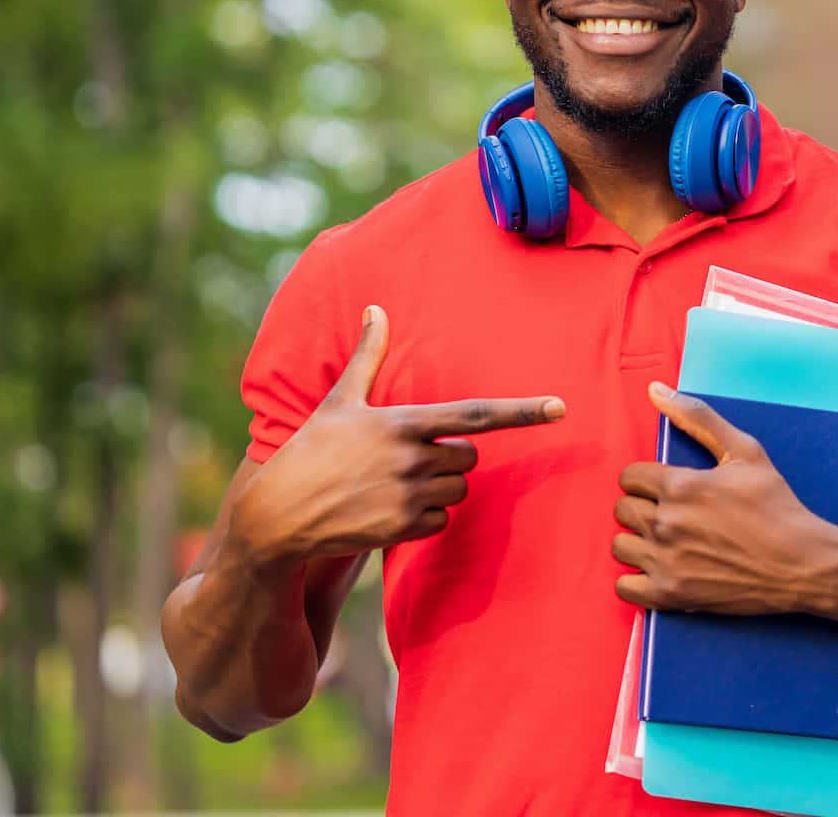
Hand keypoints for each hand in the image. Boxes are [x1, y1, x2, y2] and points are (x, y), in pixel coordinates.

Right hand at [231, 305, 565, 566]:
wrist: (278, 514)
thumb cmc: (311, 450)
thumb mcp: (340, 401)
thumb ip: (368, 356)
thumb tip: (374, 309)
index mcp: (404, 421)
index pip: (477, 414)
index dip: (522, 411)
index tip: (559, 408)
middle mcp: (412, 458)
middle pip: (471, 457)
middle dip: (450, 458)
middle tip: (407, 458)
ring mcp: (409, 495)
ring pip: (459, 489)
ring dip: (438, 487)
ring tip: (391, 483)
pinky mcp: (403, 528)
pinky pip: (442, 519)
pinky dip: (424, 517)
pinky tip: (388, 509)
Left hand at [612, 383, 837, 614]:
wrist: (802, 563)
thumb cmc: (777, 505)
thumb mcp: (745, 451)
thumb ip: (698, 417)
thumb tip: (656, 389)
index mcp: (680, 485)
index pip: (629, 476)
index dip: (647, 480)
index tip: (668, 489)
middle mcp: (666, 522)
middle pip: (622, 509)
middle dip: (643, 507)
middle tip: (673, 514)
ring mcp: (666, 561)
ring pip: (620, 545)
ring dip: (639, 542)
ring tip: (667, 542)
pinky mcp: (671, 595)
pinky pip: (624, 587)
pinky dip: (637, 580)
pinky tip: (660, 569)